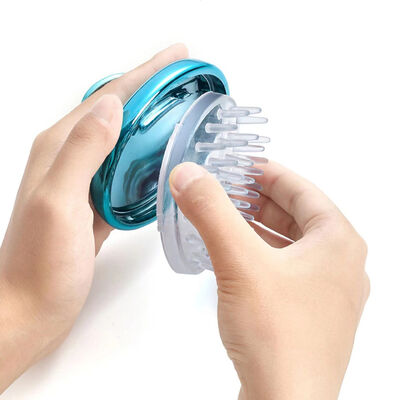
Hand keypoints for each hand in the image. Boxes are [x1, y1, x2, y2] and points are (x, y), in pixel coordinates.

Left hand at [0, 43, 187, 391]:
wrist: (32, 308)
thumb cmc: (40, 265)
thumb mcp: (58, 203)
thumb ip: (83, 151)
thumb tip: (113, 107)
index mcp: (59, 148)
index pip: (108, 99)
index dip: (143, 73)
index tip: (174, 56)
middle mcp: (71, 158)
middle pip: (118, 113)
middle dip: (151, 90)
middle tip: (183, 79)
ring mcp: (85, 181)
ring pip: (124, 140)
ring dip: (152, 122)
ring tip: (181, 112)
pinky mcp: (96, 202)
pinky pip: (126, 170)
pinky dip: (147, 158)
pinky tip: (164, 158)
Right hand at [169, 161, 368, 399]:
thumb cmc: (276, 334)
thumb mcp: (239, 261)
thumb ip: (211, 211)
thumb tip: (187, 174)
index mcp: (338, 242)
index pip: (301, 189)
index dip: (267, 172)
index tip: (239, 164)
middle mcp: (341, 264)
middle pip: (296, 215)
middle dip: (258, 199)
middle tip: (226, 189)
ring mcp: (329, 291)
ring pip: (290, 242)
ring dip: (258, 226)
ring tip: (226, 217)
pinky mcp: (310, 313)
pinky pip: (285, 267)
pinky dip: (261, 254)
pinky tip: (236, 255)